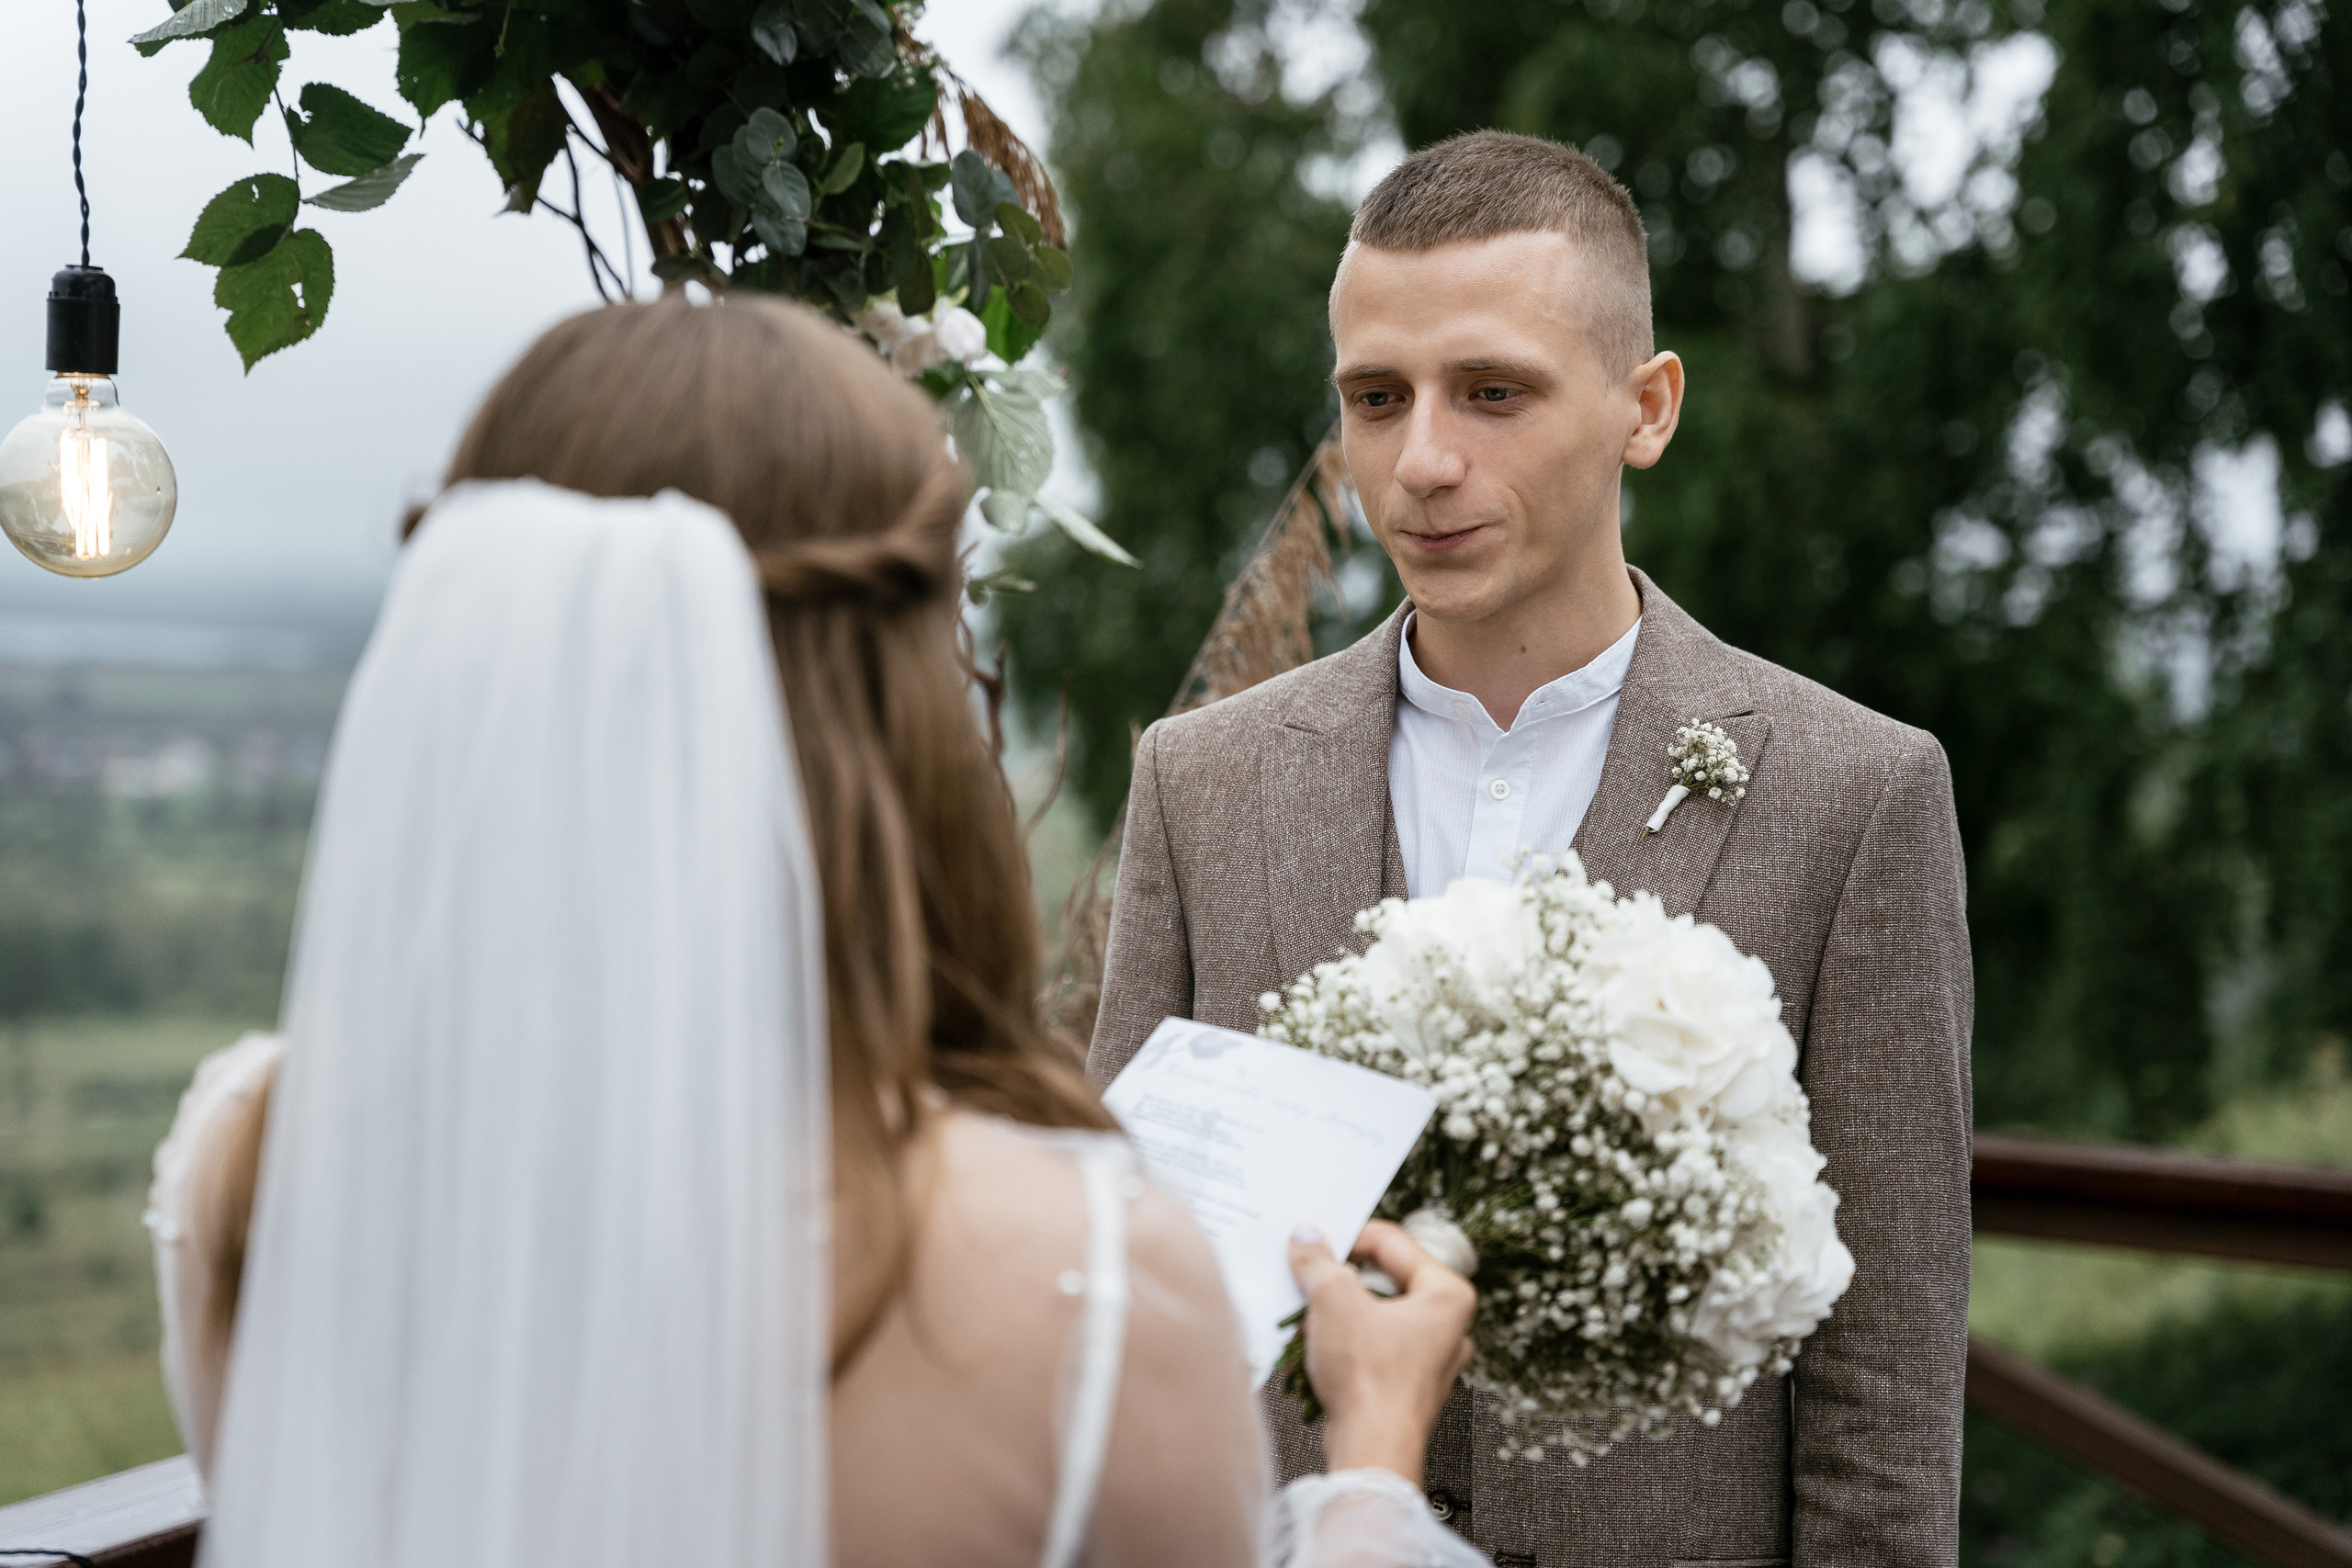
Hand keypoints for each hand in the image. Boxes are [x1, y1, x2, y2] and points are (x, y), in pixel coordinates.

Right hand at [1287, 1218, 1475, 1488]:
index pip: (1390, 1242)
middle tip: (1307, 1276)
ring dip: (1336, 1312)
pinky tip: (1313, 1345)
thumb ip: (1318, 1261)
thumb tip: (1307, 1237)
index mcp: (1448, 1294)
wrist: (1372, 1452)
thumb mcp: (1333, 1301)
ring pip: (1375, 1314)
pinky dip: (1342, 1341)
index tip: (1314, 1241)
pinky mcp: (1407, 1383)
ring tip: (1306, 1315)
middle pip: (1382, 1279)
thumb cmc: (1370, 1380)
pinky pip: (1371, 1345)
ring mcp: (1429, 1357)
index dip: (1345, 1237)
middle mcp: (1448, 1325)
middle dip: (1338, 1280)